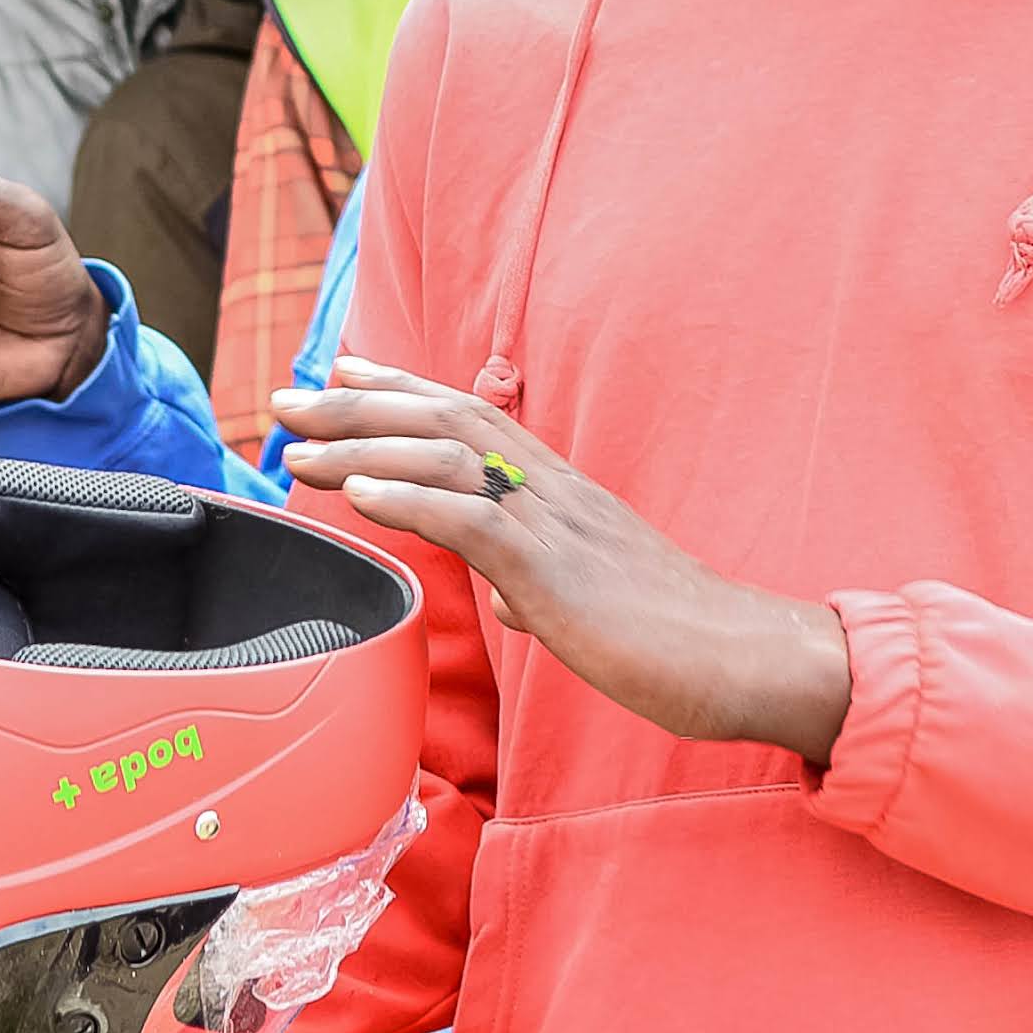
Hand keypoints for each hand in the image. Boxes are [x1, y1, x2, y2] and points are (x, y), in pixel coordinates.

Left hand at [274, 357, 850, 761]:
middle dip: (356, 407)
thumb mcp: (591, 601)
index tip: (341, 371)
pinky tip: (357, 494)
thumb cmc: (673, 639)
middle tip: (287, 403)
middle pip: (443, 419)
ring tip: (298, 449)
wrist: (745, 660)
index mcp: (561, 492)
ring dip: (361, 446)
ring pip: (446, 456)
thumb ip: (541, 585)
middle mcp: (553, 491)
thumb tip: (507, 595)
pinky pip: (475, 521)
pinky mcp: (558, 574)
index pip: (471, 416)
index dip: (401, 388)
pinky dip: (410, 500)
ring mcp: (556, 526)